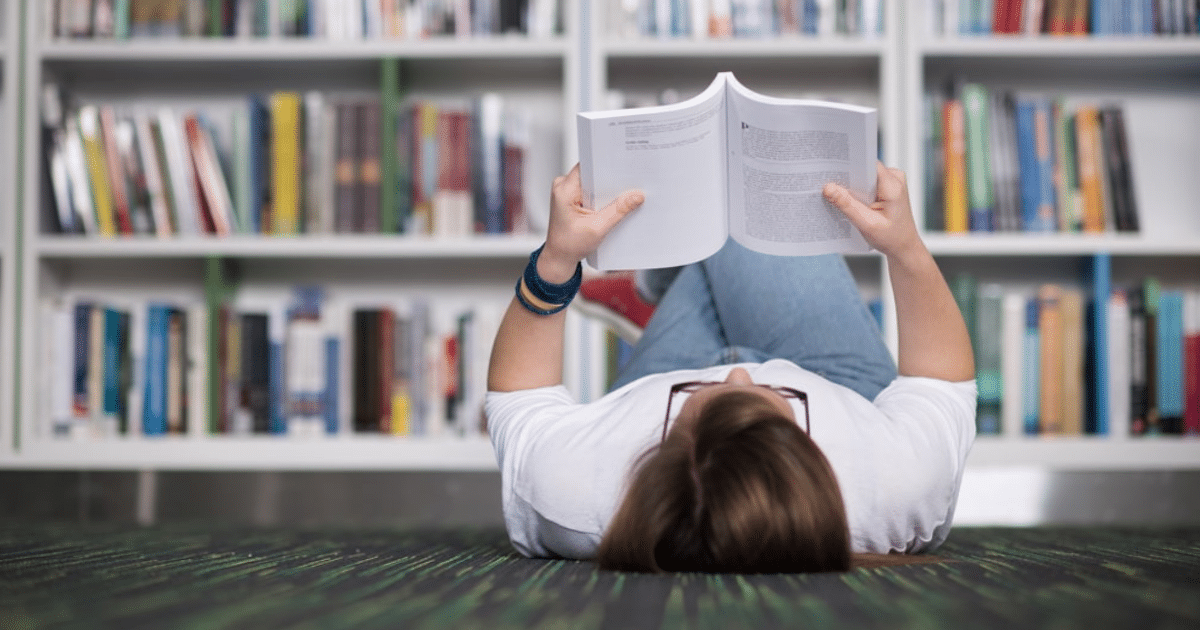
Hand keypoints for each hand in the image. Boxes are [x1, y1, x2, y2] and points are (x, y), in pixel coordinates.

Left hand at [538, 164, 644, 281]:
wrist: (559, 258)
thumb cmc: (570, 245)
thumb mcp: (597, 228)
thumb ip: (618, 210)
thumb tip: (636, 195)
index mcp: (564, 189)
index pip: (588, 165)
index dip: (606, 165)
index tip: (624, 167)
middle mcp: (563, 186)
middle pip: (592, 173)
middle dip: (610, 179)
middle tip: (630, 184)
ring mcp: (568, 191)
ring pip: (593, 182)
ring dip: (607, 189)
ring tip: (624, 194)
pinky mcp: (573, 198)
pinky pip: (591, 190)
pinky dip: (603, 196)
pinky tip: (615, 203)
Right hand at [823, 162, 922, 261]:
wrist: (904, 247)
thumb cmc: (891, 238)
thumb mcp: (866, 224)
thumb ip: (847, 205)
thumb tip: (829, 188)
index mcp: (893, 186)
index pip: (867, 164)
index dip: (850, 166)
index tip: (832, 171)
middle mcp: (895, 178)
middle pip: (865, 169)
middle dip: (849, 179)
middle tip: (831, 189)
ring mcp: (892, 181)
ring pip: (865, 175)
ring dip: (853, 186)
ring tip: (841, 198)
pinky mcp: (887, 186)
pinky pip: (868, 181)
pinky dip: (858, 190)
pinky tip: (852, 201)